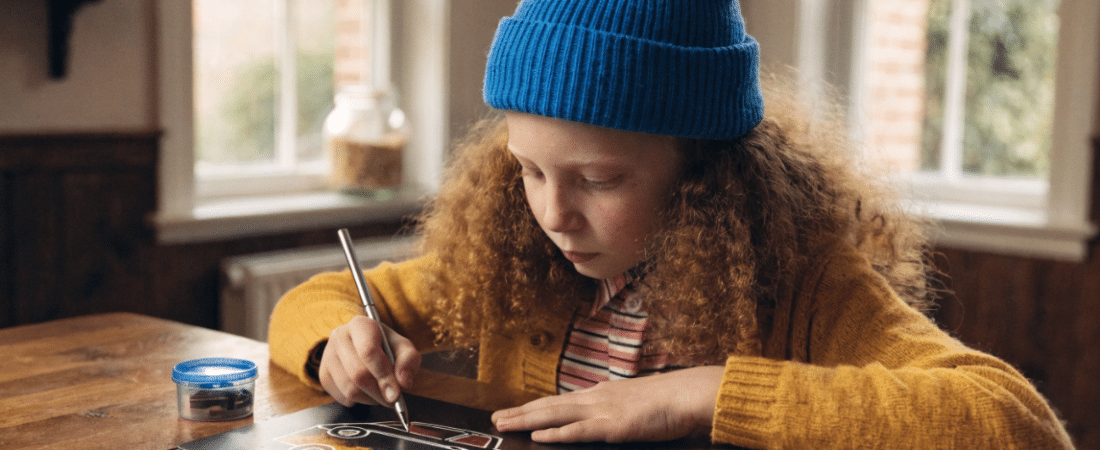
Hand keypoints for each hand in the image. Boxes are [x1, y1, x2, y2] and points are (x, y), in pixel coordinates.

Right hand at [319, 315, 420, 407]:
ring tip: (381, 393)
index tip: (396, 395)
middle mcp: (339, 336)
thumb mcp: (403, 347)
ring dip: (370, 399)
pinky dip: (358, 401)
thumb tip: (403, 382)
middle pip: (358, 374)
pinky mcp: (324, 374)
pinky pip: (341, 397)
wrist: (365, 346)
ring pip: (349, 389)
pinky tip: (366, 391)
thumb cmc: (386, 346)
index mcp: (360, 324)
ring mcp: (328, 355)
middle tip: (393, 399)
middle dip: (379, 392)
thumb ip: (408, 360)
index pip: (368, 351)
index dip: (383, 376)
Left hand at [491, 366, 723, 442]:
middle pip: (550, 405)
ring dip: (528, 419)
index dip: (535, 406)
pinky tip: (540, 435)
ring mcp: (603, 411)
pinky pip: (579, 431)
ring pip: (556, 415)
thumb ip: (617, 410)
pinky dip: (557, 433)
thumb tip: (606, 418)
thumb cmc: (669, 401)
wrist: (688, 393)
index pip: (560, 400)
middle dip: (521, 412)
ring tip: (504, 423)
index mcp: (601, 394)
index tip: (514, 410)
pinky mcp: (613, 426)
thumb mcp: (636, 403)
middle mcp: (596, 398)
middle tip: (495, 417)